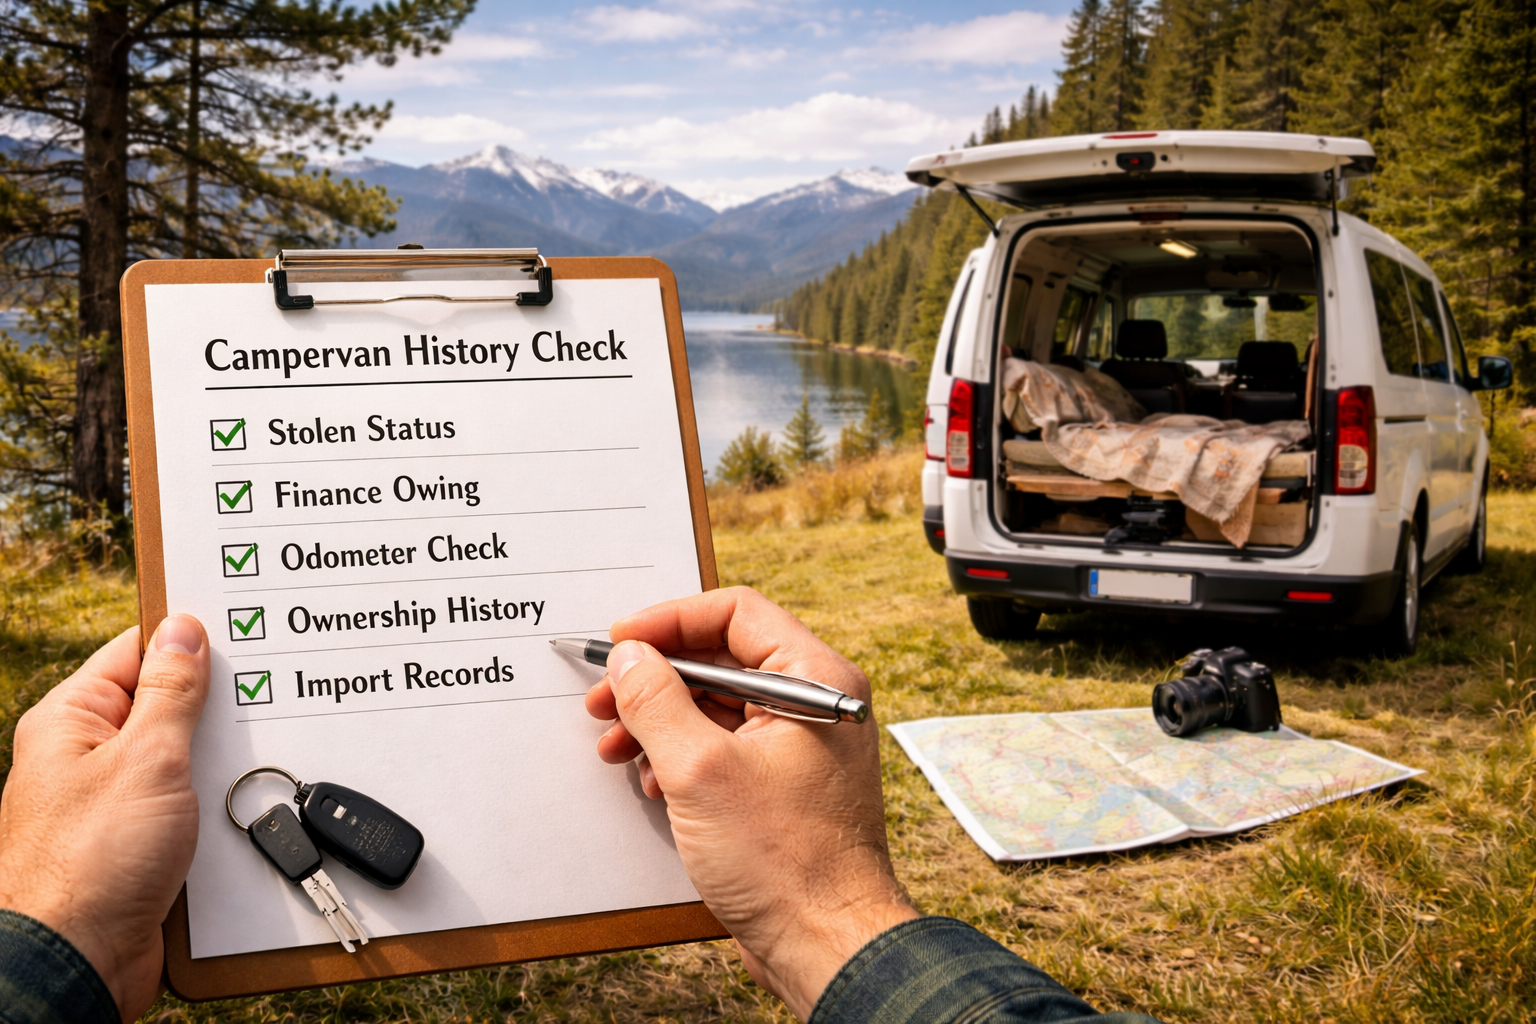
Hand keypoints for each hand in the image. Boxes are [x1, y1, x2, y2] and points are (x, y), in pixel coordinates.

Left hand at [0, 615, 209, 1020]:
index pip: (137, 652)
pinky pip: (192, 808)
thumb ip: (171, 692)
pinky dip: (219, 809)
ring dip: (220, 768)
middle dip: (216, 712)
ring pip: (187, 762)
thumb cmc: (89, 864)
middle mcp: (88, 758)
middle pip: (168, 707)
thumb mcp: (146, 759)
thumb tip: (184, 631)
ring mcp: (115, 802)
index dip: (190, 640)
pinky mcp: (140, 844)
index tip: (242, 633)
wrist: (78, 964)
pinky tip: (242, 811)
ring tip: (244, 768)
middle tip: (261, 705)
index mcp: (72, 722)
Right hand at [585, 587, 916, 1019]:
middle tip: (604, 699)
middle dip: (655, 679)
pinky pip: (725, 746)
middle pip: (722, 659)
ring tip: (615, 747)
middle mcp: (816, 703)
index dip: (670, 621)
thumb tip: (629, 657)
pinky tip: (651, 784)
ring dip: (660, 721)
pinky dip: (682, 756)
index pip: (736, 612)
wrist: (826, 945)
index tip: (621, 641)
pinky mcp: (783, 784)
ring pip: (717, 706)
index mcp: (816, 680)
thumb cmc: (785, 863)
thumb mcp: (699, 770)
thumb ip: (656, 702)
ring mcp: (801, 745)